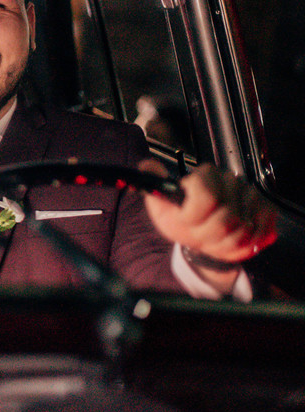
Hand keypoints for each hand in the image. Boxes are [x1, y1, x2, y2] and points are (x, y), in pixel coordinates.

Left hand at [142, 160, 276, 281]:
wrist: (200, 237)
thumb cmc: (180, 221)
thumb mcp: (161, 207)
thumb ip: (154, 188)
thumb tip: (146, 165)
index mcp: (203, 176)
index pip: (206, 196)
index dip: (194, 217)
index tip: (187, 222)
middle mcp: (229, 180)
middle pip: (225, 218)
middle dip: (208, 235)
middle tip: (200, 235)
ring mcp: (250, 194)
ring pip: (243, 229)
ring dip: (225, 243)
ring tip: (213, 239)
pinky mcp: (265, 209)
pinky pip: (260, 233)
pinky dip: (244, 245)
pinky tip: (231, 241)